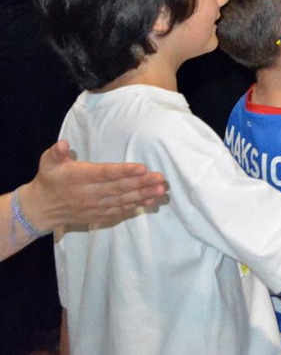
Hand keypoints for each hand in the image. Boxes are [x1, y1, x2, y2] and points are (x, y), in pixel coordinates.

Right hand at [19, 141, 166, 231]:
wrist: (41, 208)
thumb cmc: (49, 179)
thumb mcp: (47, 163)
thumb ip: (55, 152)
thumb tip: (62, 143)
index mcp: (79, 178)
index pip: (104, 174)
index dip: (123, 171)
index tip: (142, 167)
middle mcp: (88, 194)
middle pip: (118, 188)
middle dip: (141, 183)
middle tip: (160, 178)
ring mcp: (94, 206)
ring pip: (122, 201)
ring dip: (143, 195)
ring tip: (161, 189)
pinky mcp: (98, 215)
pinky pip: (119, 211)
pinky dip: (136, 207)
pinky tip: (151, 201)